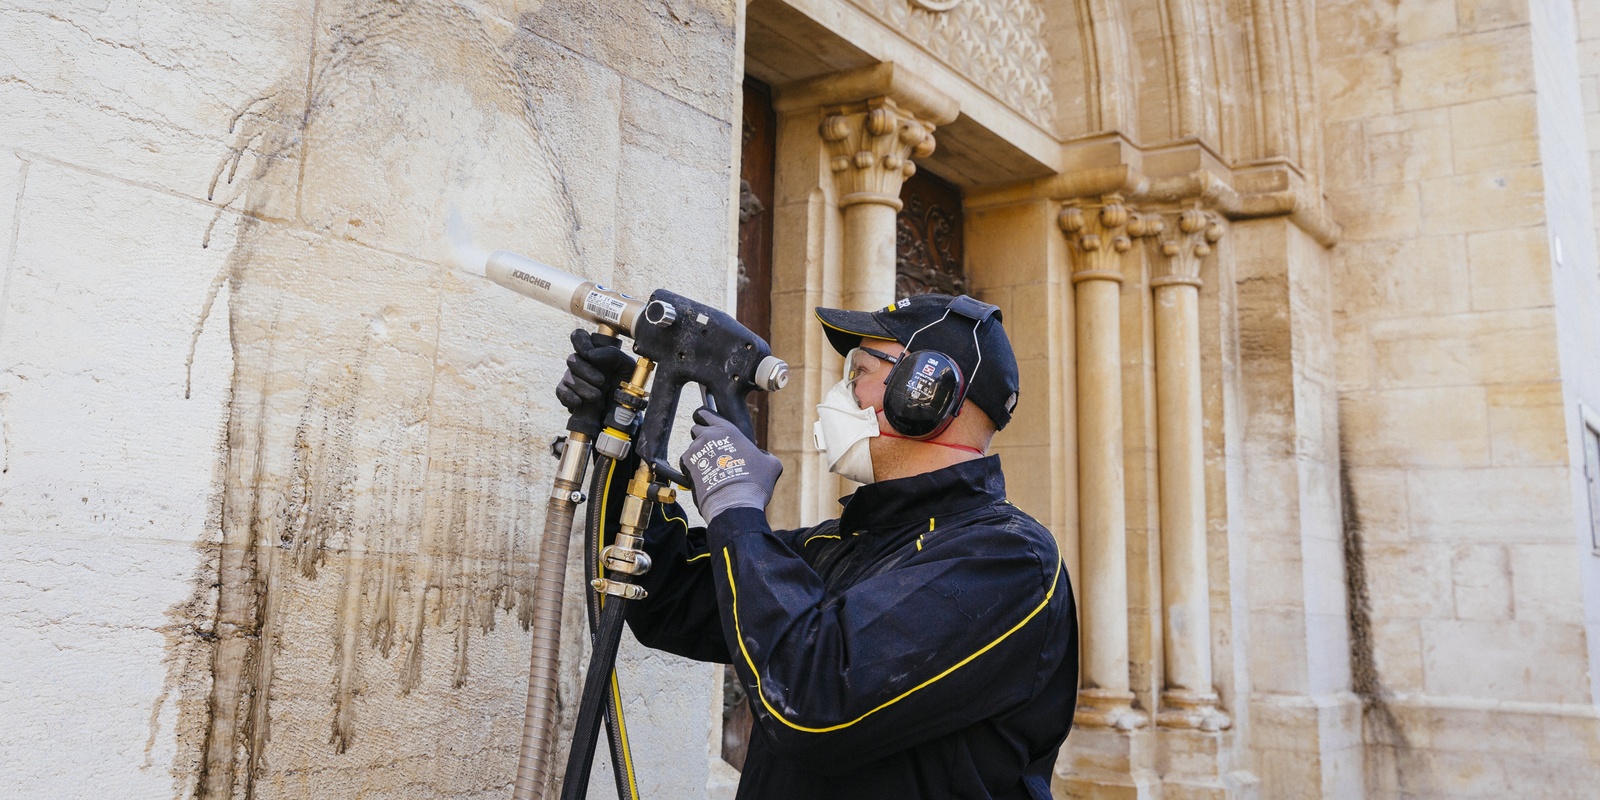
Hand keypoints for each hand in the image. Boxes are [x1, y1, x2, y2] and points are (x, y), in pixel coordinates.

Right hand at [555, 328, 636, 425]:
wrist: (623, 410)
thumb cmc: (626, 385)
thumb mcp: (627, 367)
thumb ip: (613, 354)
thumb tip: (591, 354)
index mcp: (595, 352)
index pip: (579, 337)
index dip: (580, 342)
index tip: (589, 354)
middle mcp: (582, 363)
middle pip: (572, 359)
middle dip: (586, 371)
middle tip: (601, 382)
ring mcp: (573, 378)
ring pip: (567, 377)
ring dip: (582, 387)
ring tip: (597, 397)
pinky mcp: (567, 394)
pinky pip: (560, 391)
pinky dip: (569, 397)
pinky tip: (580, 402)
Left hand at [680, 407, 782, 522]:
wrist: (735, 502)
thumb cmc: (754, 482)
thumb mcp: (771, 465)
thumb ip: (765, 455)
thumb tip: (763, 457)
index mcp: (727, 430)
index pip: (707, 413)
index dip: (705, 416)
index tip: (707, 421)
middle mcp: (708, 436)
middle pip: (696, 428)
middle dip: (702, 436)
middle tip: (712, 449)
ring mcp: (695, 450)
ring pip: (692, 447)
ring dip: (699, 455)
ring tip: (711, 469)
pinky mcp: (687, 465)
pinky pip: (685, 462)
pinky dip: (692, 468)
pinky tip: (703, 478)